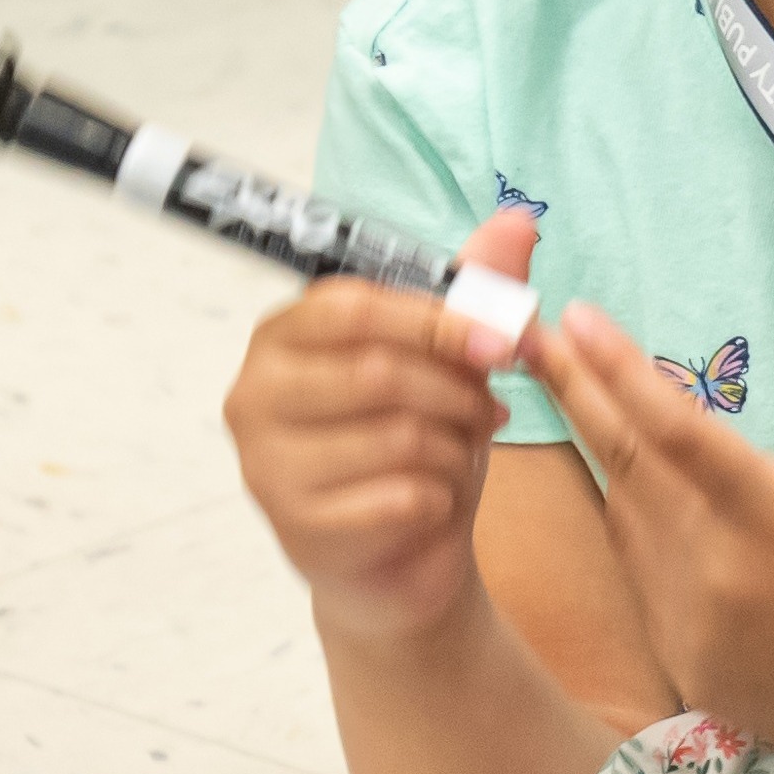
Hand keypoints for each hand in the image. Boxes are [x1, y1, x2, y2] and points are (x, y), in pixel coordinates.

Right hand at [223, 210, 537, 647]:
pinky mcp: (298, 530)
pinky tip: (436, 497)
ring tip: (461, 449)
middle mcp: (255, 396)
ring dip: (454, 444)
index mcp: (281, 336)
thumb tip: (518, 220)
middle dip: (455, 389)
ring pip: (396, 436)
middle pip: (376, 372)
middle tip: (490, 406)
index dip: (436, 319)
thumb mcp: (450, 359)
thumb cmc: (417, 442)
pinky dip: (441, 494)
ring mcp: (267, 467)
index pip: (351, 306)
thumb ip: (476, 288)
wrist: (403, 554)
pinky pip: (400, 496)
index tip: (503, 339)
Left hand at [525, 300, 773, 773]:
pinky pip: (644, 580)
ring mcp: (697, 628)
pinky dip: (635, 526)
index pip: (674, 427)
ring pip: (626, 521)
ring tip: (582, 396)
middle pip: (624, 465)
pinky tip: (637, 491)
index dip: (617, 367)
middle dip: (576, 392)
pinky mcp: (693, 670)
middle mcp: (720, 572)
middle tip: (535, 336)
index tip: (576, 317)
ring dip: (606, 457)